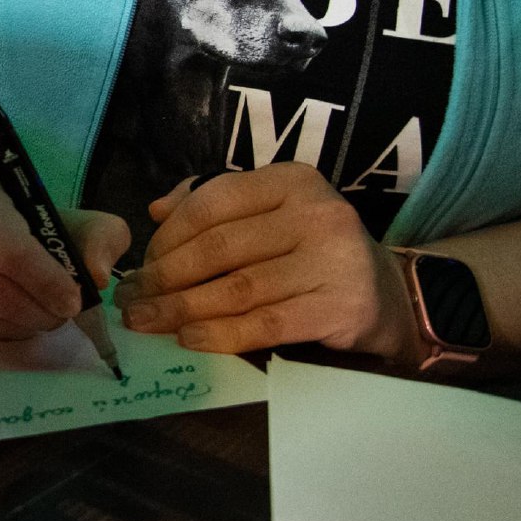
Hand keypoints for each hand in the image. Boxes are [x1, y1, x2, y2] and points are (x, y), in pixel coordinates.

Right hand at [0, 156, 129, 339]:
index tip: (72, 300)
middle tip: (61, 312)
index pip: (4, 244)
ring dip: (18, 325)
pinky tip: (2, 313)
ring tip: (36, 309)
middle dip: (37, 310)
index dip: (42, 278)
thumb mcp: (48, 204)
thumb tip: (97, 273)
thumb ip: (92, 232)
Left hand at [113, 162, 419, 360]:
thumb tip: (156, 211)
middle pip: (218, 248)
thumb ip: (215, 204)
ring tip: (146, 322)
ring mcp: (333, 260)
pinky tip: (189, 339)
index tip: (140, 265)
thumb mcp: (271, 215)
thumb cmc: (312, 254)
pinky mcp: (341, 307)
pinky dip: (220, 334)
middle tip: (131, 301)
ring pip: (236, 289)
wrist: (388, 297)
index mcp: (292, 181)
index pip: (211, 203)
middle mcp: (317, 213)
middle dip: (164, 277)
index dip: (166, 237)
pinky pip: (265, 324)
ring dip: (181, 309)